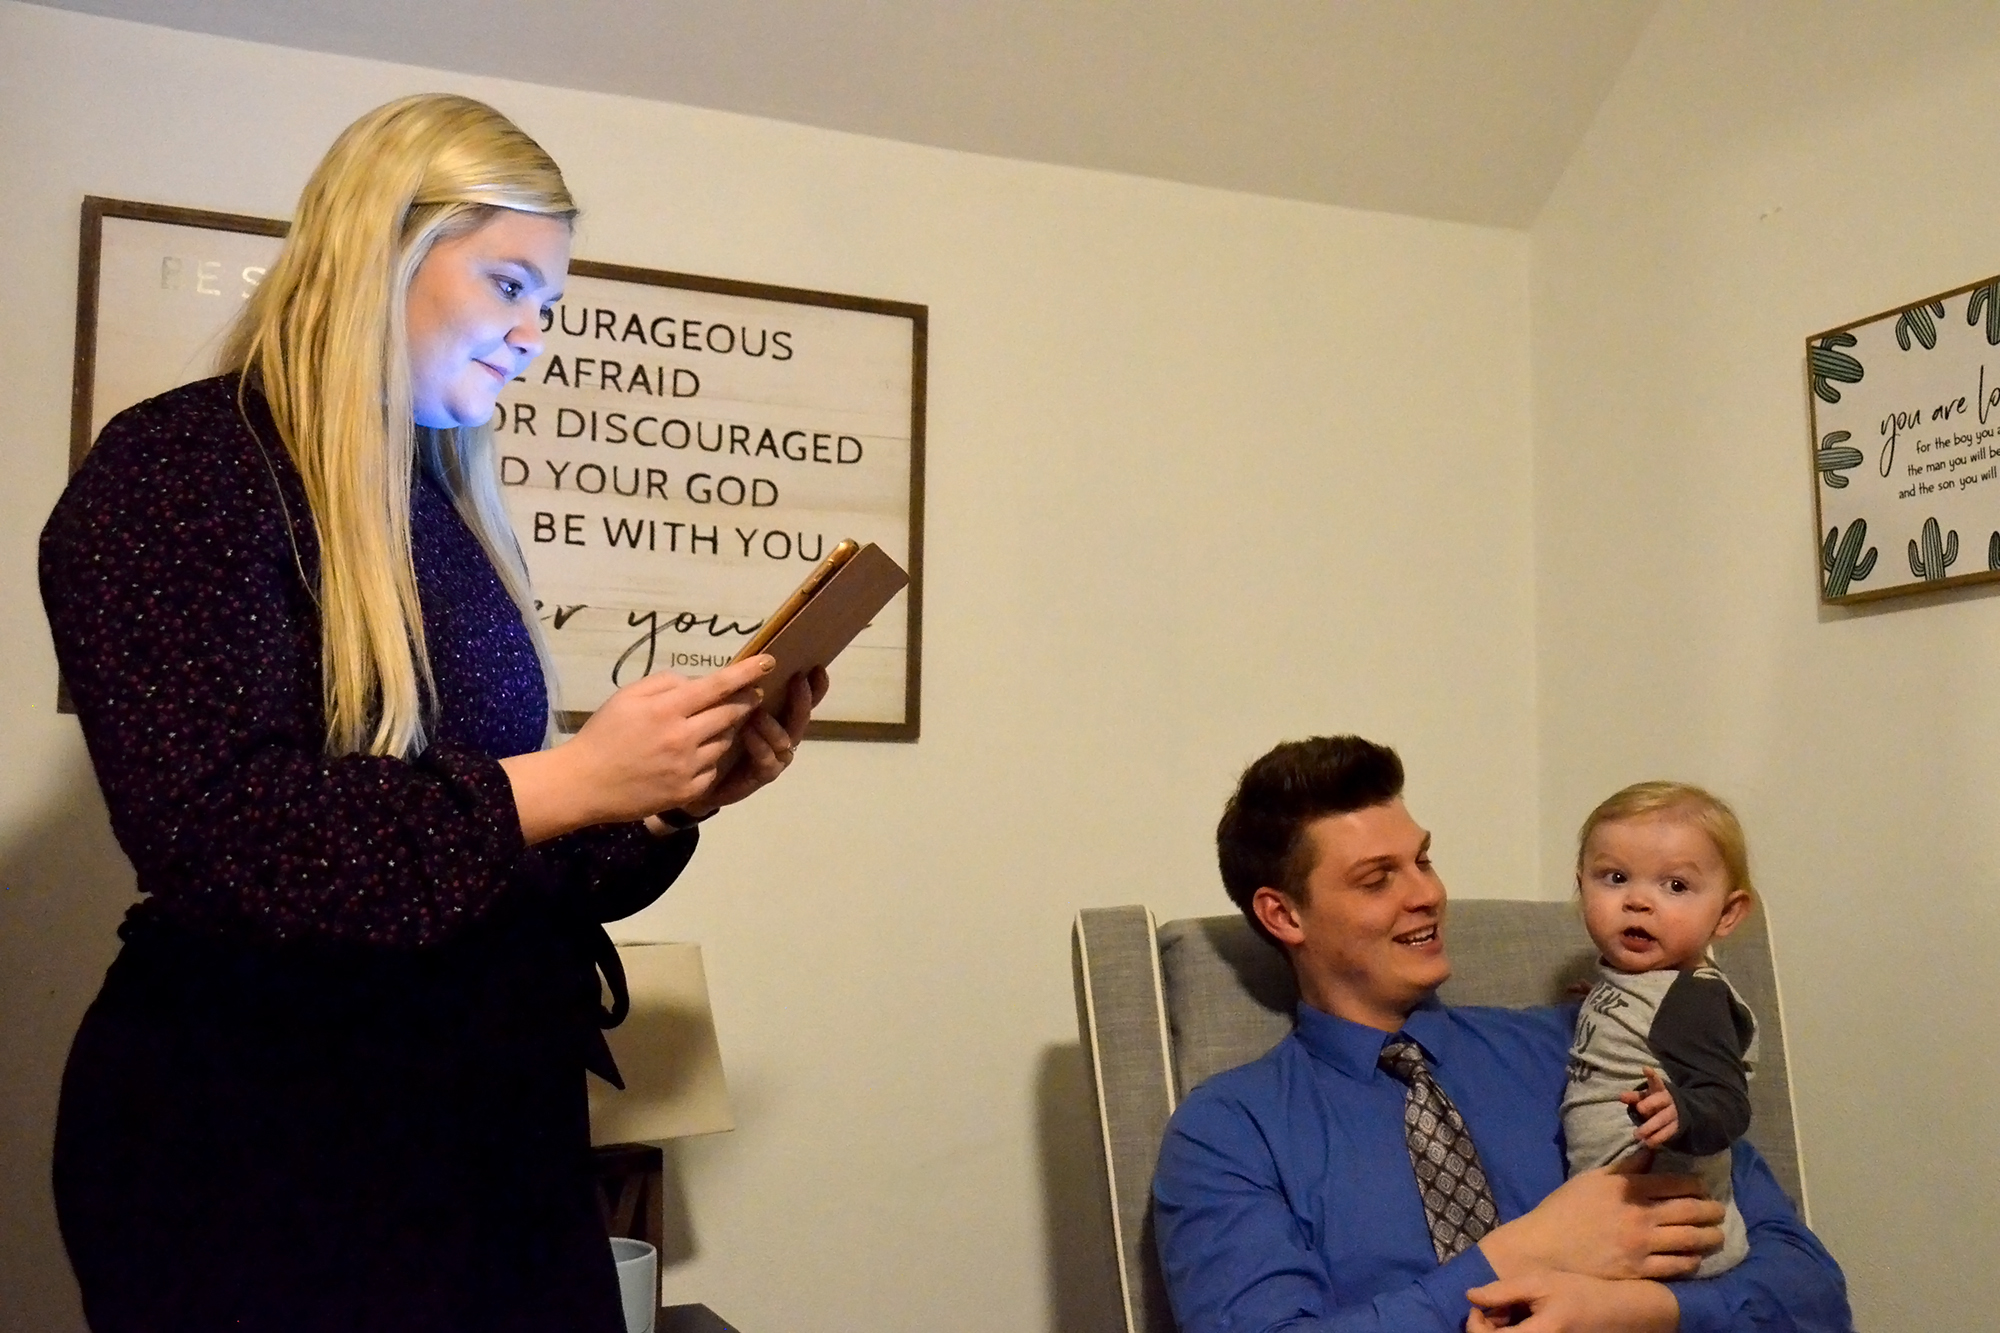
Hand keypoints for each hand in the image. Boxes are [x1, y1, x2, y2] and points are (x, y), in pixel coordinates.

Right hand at [500, 655, 771, 842]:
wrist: (584, 783)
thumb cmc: (604, 734)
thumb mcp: (627, 696)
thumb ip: (664, 683)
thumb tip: (695, 683)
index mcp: (667, 709)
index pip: (717, 686)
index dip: (746, 672)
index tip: (769, 662)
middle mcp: (683, 737)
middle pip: (731, 714)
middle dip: (746, 701)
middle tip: (753, 694)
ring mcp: (688, 767)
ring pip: (725, 741)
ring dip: (727, 730)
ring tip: (711, 726)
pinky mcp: (688, 790)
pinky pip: (714, 768)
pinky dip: (710, 758)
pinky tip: (695, 756)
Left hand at [672, 666, 827, 819]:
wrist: (694, 775)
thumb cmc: (710, 734)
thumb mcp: (720, 704)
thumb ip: (733, 688)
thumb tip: (743, 662)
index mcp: (777, 715)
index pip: (803, 699)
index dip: (815, 686)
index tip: (817, 667)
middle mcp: (782, 735)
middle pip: (801, 718)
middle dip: (802, 700)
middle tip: (797, 681)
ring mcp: (775, 757)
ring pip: (786, 741)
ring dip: (774, 726)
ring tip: (758, 713)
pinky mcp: (761, 775)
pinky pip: (768, 762)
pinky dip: (760, 747)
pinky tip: (748, 734)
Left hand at [1466, 1270, 1677, 1332]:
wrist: (1620, 1312)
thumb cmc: (1582, 1293)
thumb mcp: (1541, 1283)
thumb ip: (1503, 1291)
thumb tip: (1470, 1296)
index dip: (1475, 1326)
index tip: (1478, 1307)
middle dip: (1487, 1328)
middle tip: (1495, 1307)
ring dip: (1501, 1332)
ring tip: (1511, 1311)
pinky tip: (1523, 1320)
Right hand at [1477, 1156, 1722, 1281]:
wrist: (1545, 1247)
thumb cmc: (1565, 1208)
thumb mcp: (1592, 1178)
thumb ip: (1625, 1167)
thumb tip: (1650, 1150)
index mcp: (1628, 1189)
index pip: (1676, 1183)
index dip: (1697, 1185)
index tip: (1703, 1188)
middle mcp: (1640, 1215)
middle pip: (1690, 1210)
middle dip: (1712, 1210)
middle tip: (1719, 1211)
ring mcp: (1642, 1245)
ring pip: (1690, 1239)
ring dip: (1710, 1236)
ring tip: (1716, 1235)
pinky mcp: (1638, 1270)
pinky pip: (1676, 1266)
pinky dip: (1691, 1261)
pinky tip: (1694, 1258)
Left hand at [1621, 1068, 1679, 1149]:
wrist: (1681, 1113)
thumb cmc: (1656, 1102)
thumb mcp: (1646, 1097)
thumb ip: (1633, 1097)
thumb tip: (1620, 1096)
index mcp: (1660, 1090)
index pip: (1656, 1081)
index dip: (1652, 1075)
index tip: (1646, 1069)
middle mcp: (1669, 1100)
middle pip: (1660, 1101)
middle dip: (1650, 1104)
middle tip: (1639, 1109)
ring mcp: (1675, 1114)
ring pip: (1663, 1119)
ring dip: (1650, 1127)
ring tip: (1637, 1135)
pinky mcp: (1677, 1127)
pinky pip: (1668, 1133)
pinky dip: (1658, 1138)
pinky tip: (1648, 1143)